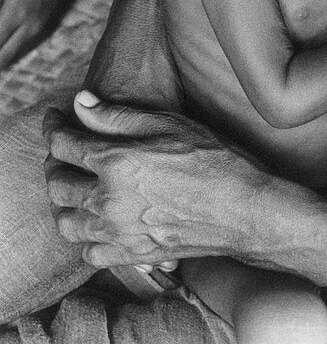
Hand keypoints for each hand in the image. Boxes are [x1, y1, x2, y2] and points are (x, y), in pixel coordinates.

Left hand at [43, 91, 280, 270]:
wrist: (242, 207)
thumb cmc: (212, 158)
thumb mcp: (167, 124)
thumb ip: (117, 115)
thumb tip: (80, 101)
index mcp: (115, 161)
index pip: (63, 143)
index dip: (53, 126)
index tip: (55, 117)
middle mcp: (108, 200)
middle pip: (57, 183)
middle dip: (54, 162)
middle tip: (64, 150)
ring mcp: (117, 233)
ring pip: (66, 222)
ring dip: (64, 202)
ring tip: (76, 186)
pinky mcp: (130, 256)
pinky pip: (88, 252)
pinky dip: (85, 237)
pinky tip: (97, 222)